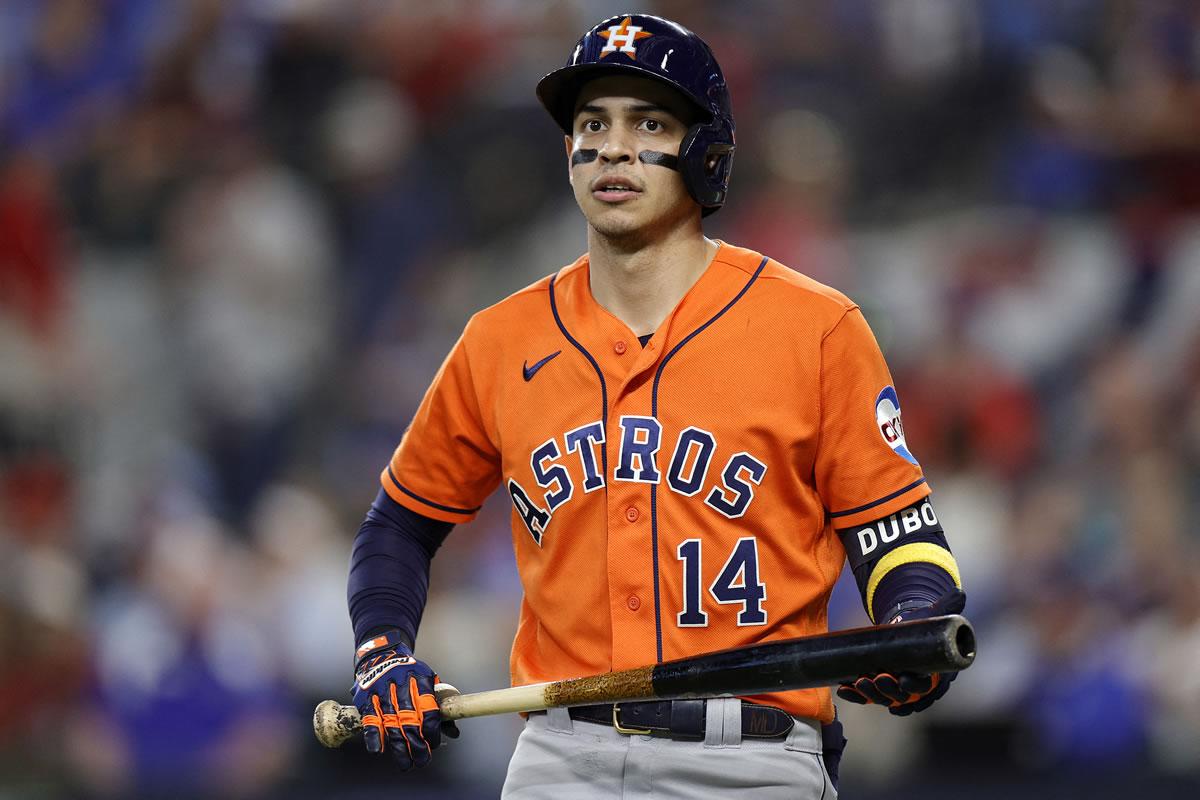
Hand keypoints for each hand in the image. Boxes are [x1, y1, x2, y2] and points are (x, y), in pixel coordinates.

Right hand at [352, 630, 457, 768]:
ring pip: (391, 721)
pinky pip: (370, 718)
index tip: (433, 745)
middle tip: (422, 760)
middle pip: (410, 717)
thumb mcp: (427, 682)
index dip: (431, 729)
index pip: (428, 706)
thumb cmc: (410, 674)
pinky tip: (379, 750)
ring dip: (399, 745)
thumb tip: (454, 732)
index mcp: (420, 676)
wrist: (381, 654)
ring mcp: (381, 688)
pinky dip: (374, 735)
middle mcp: (401, 681)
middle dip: (417, 742)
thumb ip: (438, 707)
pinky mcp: (365, 695)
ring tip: (406, 763)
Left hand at [836, 588, 966, 715]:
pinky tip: (843, 689)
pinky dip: (855, 695)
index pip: (928, 688)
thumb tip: (960, 591)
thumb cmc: (924, 624)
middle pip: (903, 697)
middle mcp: (914, 686)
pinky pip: (866, 696)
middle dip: (890, 691)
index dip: (917, 689)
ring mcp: (894, 688)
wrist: (907, 627)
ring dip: (871, 694)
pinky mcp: (877, 686)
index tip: (905, 680)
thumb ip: (949, 606)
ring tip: (860, 682)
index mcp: (934, 675)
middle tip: (879, 679)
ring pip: (883, 698)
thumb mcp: (937, 615)